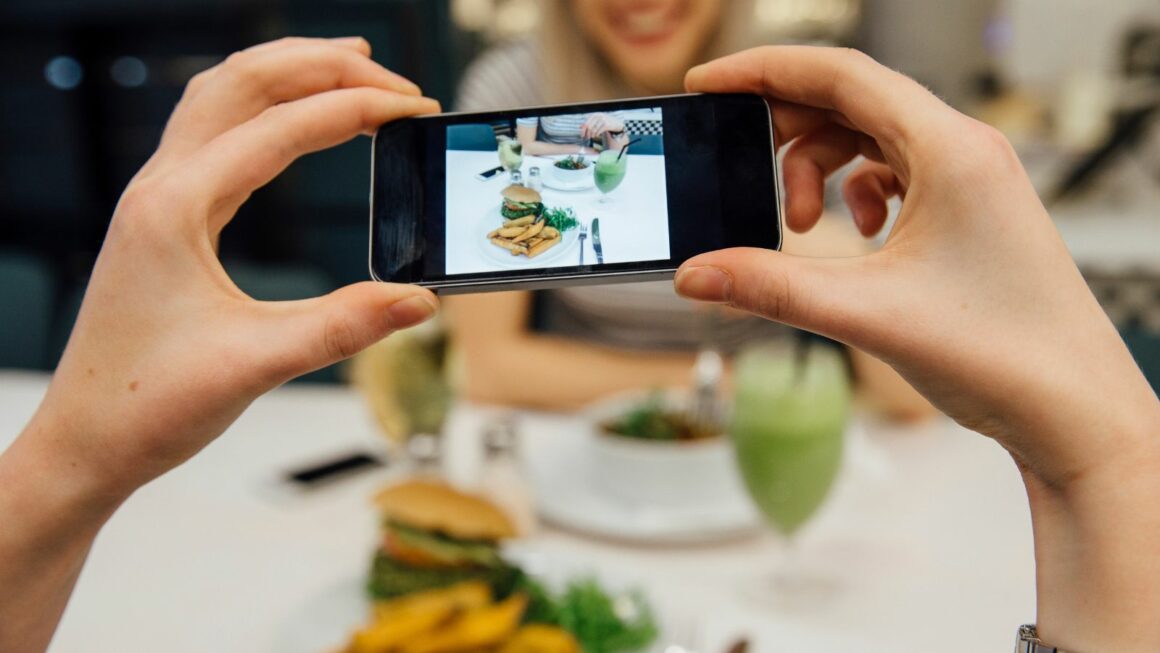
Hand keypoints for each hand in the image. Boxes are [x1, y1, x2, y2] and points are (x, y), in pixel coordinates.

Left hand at [26, 37, 441, 501]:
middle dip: (322, 65)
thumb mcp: (258, 365)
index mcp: (177, 208)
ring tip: (349, 67)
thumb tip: (421, 299)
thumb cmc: (148, 405)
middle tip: (391, 78)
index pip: (280, 127)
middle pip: (243, 82)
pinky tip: (292, 123)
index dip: (356, 108)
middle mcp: (161, 188)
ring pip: (221, 96)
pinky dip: (262, 107)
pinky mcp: (163, 218)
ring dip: (287, 73)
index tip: (414, 110)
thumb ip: (345, 326)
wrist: (86, 441)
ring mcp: (157, 198)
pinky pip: (212, 131)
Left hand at [580, 112, 623, 139]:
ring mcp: (602, 120)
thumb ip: (588, 123)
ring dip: (592, 135)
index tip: (582, 135)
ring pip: (593, 130)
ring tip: (592, 137)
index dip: (583, 130)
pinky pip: (598, 132)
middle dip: (587, 134)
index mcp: (594, 115)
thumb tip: (580, 126)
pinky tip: (596, 135)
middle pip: (589, 127)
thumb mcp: (596, 121)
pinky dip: (596, 135)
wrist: (616, 123)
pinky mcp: (606, 125)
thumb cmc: (604, 122)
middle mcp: (598, 116)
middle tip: (586, 138)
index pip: (586, 123)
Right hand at [677, 46, 1159, 649]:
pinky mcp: (970, 211)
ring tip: (801, 228)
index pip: (841, 74)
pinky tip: (854, 238)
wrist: (1073, 409)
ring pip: (871, 139)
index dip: (763, 70)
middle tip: (740, 167)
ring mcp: (971, 179)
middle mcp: (965, 150)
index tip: (708, 85)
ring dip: (820, 171)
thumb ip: (769, 286)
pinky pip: (896, 173)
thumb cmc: (1003, 354)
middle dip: (786, 131)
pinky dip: (856, 194)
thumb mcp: (866, 313)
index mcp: (950, 149)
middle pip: (852, 101)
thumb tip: (694, 274)